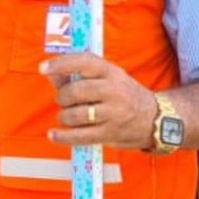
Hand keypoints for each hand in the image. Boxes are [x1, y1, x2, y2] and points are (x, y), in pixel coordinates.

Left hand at [39, 52, 156, 149]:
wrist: (155, 119)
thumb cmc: (122, 95)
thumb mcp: (106, 79)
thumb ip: (75, 76)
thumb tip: (49, 72)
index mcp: (111, 72)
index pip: (84, 62)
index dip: (61, 64)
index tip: (43, 68)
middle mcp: (114, 91)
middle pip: (76, 91)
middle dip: (62, 97)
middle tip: (64, 100)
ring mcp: (113, 113)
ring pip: (75, 114)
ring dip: (64, 116)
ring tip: (69, 115)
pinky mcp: (110, 133)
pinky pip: (79, 136)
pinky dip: (63, 136)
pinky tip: (53, 134)